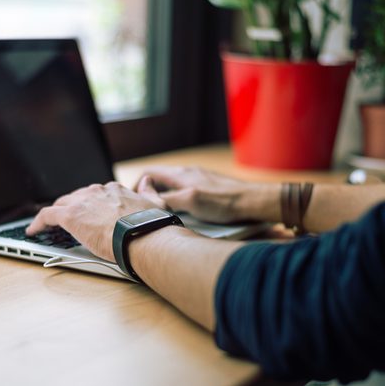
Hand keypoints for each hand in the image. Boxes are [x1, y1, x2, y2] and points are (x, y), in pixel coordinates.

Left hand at [26, 182, 159, 261]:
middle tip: (66, 220)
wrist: (143, 236)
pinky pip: (47, 215)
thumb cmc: (151, 225)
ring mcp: (82, 202)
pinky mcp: (70, 216)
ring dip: (55, 214)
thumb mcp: (156, 203)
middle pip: (76, 197)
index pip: (96, 194)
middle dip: (71, 207)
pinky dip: (38, 222)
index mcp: (114, 190)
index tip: (87, 213)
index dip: (89, 204)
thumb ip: (149, 190)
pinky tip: (33, 231)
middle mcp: (97, 191)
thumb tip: (148, 180)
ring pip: (61, 204)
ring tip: (48, 225)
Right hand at [135, 166, 270, 223]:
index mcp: (181, 175)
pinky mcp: (209, 188)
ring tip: (160, 211)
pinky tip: (183, 212)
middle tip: (143, 208)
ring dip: (164, 196)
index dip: (137, 186)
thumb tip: (147, 201)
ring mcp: (200, 180)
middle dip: (149, 192)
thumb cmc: (225, 202)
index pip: (150, 173)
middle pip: (160, 179)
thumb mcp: (191, 202)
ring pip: (173, 186)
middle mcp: (189, 174)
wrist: (253, 202)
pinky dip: (178, 199)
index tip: (131, 200)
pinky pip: (186, 191)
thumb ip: (167, 199)